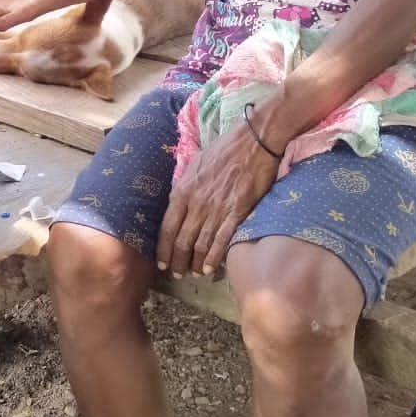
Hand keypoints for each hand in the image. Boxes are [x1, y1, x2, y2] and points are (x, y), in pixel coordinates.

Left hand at [156, 122, 279, 277]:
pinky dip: (213, 258)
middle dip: (177, 260)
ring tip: (193, 274)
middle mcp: (196, 203)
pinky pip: (220, 240)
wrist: (253, 142)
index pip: (167, 226)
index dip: (163, 247)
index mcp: (183, 190)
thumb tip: (178, 200)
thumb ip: (185, 185)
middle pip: (181, 240)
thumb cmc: (224, 150)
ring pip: (199, 244)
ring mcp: (215, 209)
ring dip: (194, 263)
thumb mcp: (195, 164)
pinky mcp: (236, 213)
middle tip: (176, 273)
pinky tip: (210, 269)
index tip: (162, 262)